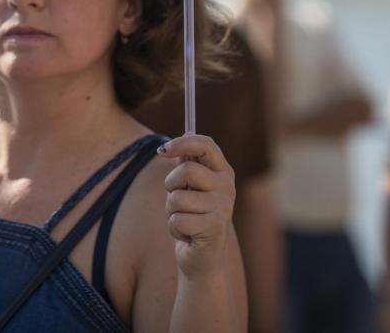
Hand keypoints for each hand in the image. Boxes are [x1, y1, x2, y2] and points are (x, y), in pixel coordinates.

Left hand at [160, 133, 235, 280]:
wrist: (202, 257)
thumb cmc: (193, 217)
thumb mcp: (190, 187)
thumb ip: (188, 162)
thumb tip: (186, 132)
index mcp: (223, 172)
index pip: (206, 145)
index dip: (183, 143)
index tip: (163, 150)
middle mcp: (227, 187)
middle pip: (187, 171)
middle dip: (171, 185)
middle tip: (176, 198)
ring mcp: (222, 208)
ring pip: (178, 198)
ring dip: (171, 210)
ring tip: (184, 219)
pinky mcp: (213, 228)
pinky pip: (177, 220)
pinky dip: (174, 228)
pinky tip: (186, 235)